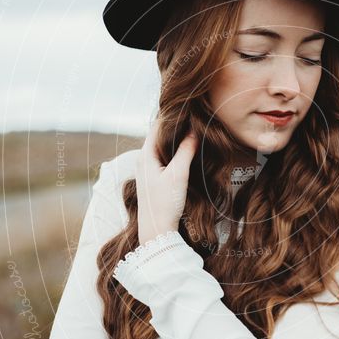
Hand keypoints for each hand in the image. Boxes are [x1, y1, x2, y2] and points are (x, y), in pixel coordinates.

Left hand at [136, 119, 198, 245]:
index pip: (158, 126)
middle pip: (159, 135)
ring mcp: (148, 170)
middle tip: (193, 115)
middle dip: (175, 125)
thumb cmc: (164, 204)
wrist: (156, 232)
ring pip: (162, 146)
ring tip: (192, 128)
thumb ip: (185, 151)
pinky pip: (164, 157)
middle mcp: (143, 160)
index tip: (187, 106)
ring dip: (176, 138)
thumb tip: (194, 130)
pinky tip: (187, 151)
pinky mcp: (154, 179)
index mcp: (145, 155)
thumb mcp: (178, 175)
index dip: (172, 115)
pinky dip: (175, 151)